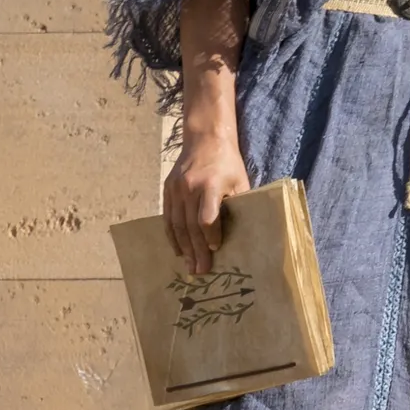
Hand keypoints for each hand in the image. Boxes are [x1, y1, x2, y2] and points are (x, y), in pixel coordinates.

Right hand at [160, 134, 250, 274]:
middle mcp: (190, 188)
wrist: (205, 139)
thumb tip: (242, 232)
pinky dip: (172, 235)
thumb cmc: (228, 163)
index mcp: (210, 185)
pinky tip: (177, 250)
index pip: (207, 218)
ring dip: (183, 247)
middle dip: (196, 251)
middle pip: (190, 226)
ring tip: (189, 265)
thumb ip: (238, 204)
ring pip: (177, 224)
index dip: (211, 237)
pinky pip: (168, 217)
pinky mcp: (168, 189)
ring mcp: (176, 189)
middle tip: (200, 271)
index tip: (216, 250)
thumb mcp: (240, 181)